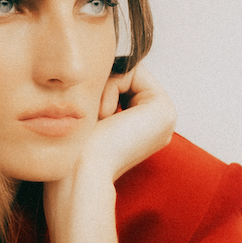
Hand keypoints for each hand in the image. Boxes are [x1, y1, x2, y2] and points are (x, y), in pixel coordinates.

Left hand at [73, 61, 177, 185]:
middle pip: (127, 77)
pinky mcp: (163, 110)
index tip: (88, 120)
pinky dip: (110, 87)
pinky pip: (132, 71)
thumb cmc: (75, 153)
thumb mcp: (86, 119)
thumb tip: (92, 68)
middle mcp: (159, 126)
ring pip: (128, 73)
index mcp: (145, 131)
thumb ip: (97, 94)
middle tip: (93, 120)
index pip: (122, 85)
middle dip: (103, 89)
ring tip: (99, 122)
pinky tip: (105, 116)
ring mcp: (166, 118)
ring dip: (104, 90)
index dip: (98, 92)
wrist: (80, 174)